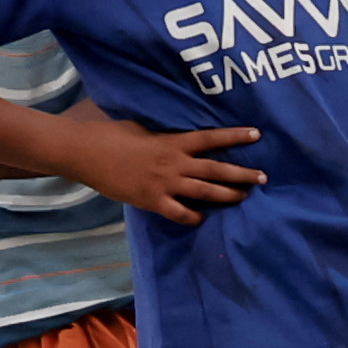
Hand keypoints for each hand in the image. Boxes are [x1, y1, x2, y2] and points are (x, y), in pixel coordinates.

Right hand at [73, 113, 262, 224]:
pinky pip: (180, 213)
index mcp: (172, 142)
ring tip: (245, 197)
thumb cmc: (109, 136)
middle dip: (243, 175)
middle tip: (264, 177)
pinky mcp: (152, 200)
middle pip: (218, 169)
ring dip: (228, 195)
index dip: (235, 136)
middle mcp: (174, 163)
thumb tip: (177, 133)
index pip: (211, 138)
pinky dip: (194, 217)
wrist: (83, 152)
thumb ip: (163, 134)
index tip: (257, 135)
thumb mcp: (142, 128)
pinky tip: (202, 219)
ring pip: (206, 192)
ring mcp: (165, 183)